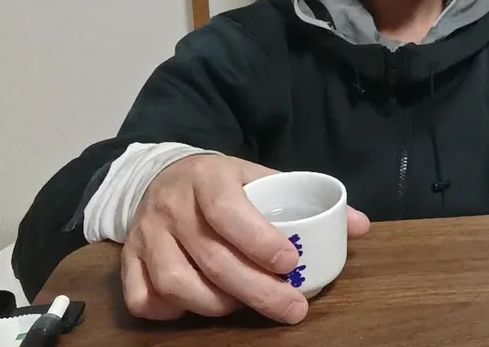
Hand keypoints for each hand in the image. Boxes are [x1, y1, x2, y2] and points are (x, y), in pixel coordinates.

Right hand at [120, 155, 370, 323]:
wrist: (162, 176)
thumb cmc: (222, 184)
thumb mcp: (260, 178)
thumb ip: (306, 199)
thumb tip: (360, 226)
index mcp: (209, 179)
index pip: (229, 212)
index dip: (259, 241)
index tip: (291, 262)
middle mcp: (173, 207)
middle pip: (211, 257)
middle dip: (256, 289)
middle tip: (291, 308)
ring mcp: (146, 235)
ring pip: (176, 282)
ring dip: (217, 303)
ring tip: (246, 306)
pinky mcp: (128, 259)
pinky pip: (143, 297)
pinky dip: (172, 311)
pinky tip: (199, 307)